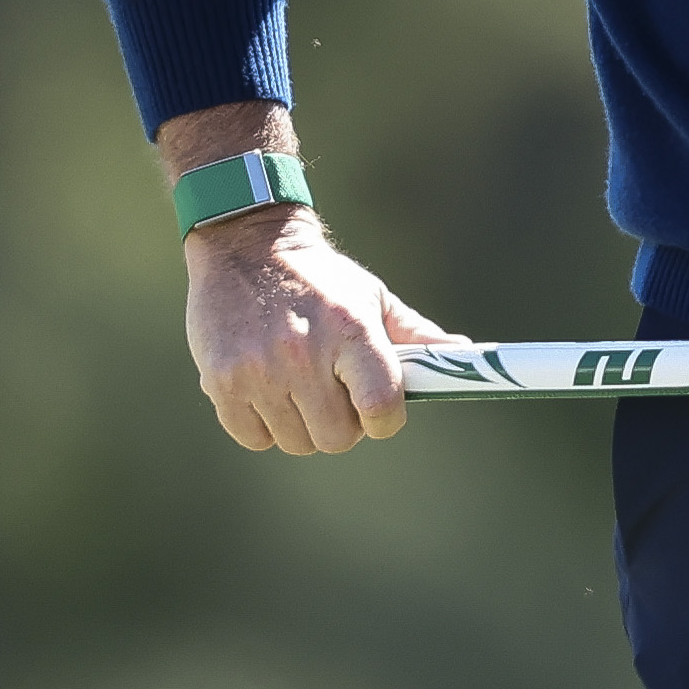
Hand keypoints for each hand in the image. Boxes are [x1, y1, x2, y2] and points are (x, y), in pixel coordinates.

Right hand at [184, 205, 466, 451]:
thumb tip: (466, 356)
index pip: (382, 406)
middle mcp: (303, 353)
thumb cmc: (321, 279)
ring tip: (298, 386)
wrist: (246, 246)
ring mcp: (259, 370)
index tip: (380, 411)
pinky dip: (263, 426)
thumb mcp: (372, 298)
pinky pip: (254, 438)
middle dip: (344, 425)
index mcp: (351, 330)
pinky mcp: (221, 381)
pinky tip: (267, 391)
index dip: (385, 420)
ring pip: (296, 442)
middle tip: (335, 395)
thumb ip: (417, 336)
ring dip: (302, 425)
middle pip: (337, 437)